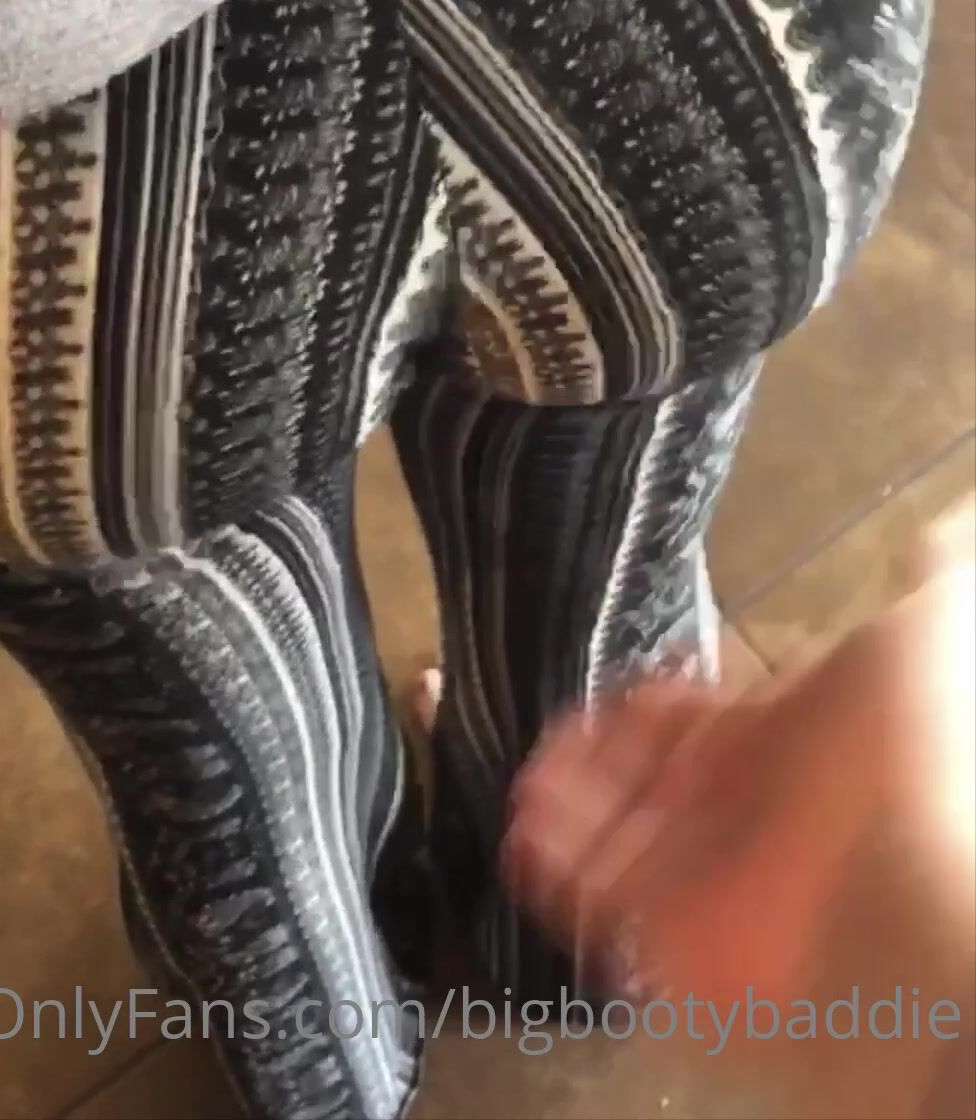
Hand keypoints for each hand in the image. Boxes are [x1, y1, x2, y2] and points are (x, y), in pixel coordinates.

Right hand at [504, 501, 974, 1012]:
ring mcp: (709, 874)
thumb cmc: (904, 753)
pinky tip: (527, 835)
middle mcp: (750, 811)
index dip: (656, 707)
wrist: (896, 884)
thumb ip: (930, 585)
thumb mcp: (926, 638)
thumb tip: (944, 529)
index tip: (619, 691)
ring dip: (569, 808)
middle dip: (598, 759)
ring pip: (619, 836)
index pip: (708, 725)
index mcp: (793, 747)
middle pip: (654, 783)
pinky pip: (599, 902)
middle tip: (554, 740)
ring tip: (529, 786)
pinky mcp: (670, 933)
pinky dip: (557, 872)